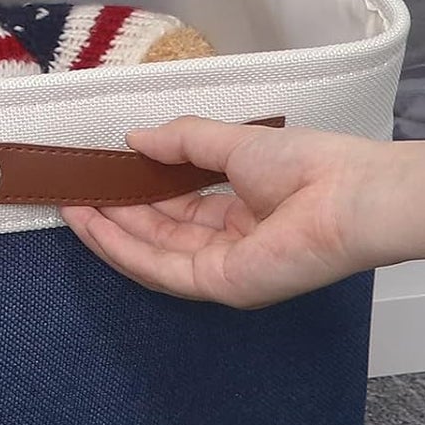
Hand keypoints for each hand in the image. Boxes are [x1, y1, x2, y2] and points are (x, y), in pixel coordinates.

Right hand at [60, 117, 392, 308]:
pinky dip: (124, 247)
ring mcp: (224, 272)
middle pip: (160, 235)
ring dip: (110, 233)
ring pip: (153, 254)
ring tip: (73, 206)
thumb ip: (181, 142)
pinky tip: (95, 224)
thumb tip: (134, 139)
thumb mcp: (232, 143)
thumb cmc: (308, 165)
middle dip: (116, 216)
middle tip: (76, 193)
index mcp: (243, 216)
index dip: (139, 194)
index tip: (105, 175)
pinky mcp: (219, 285)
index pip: (179, 209)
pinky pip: (160, 268)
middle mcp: (231, 248)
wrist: (351, 195)